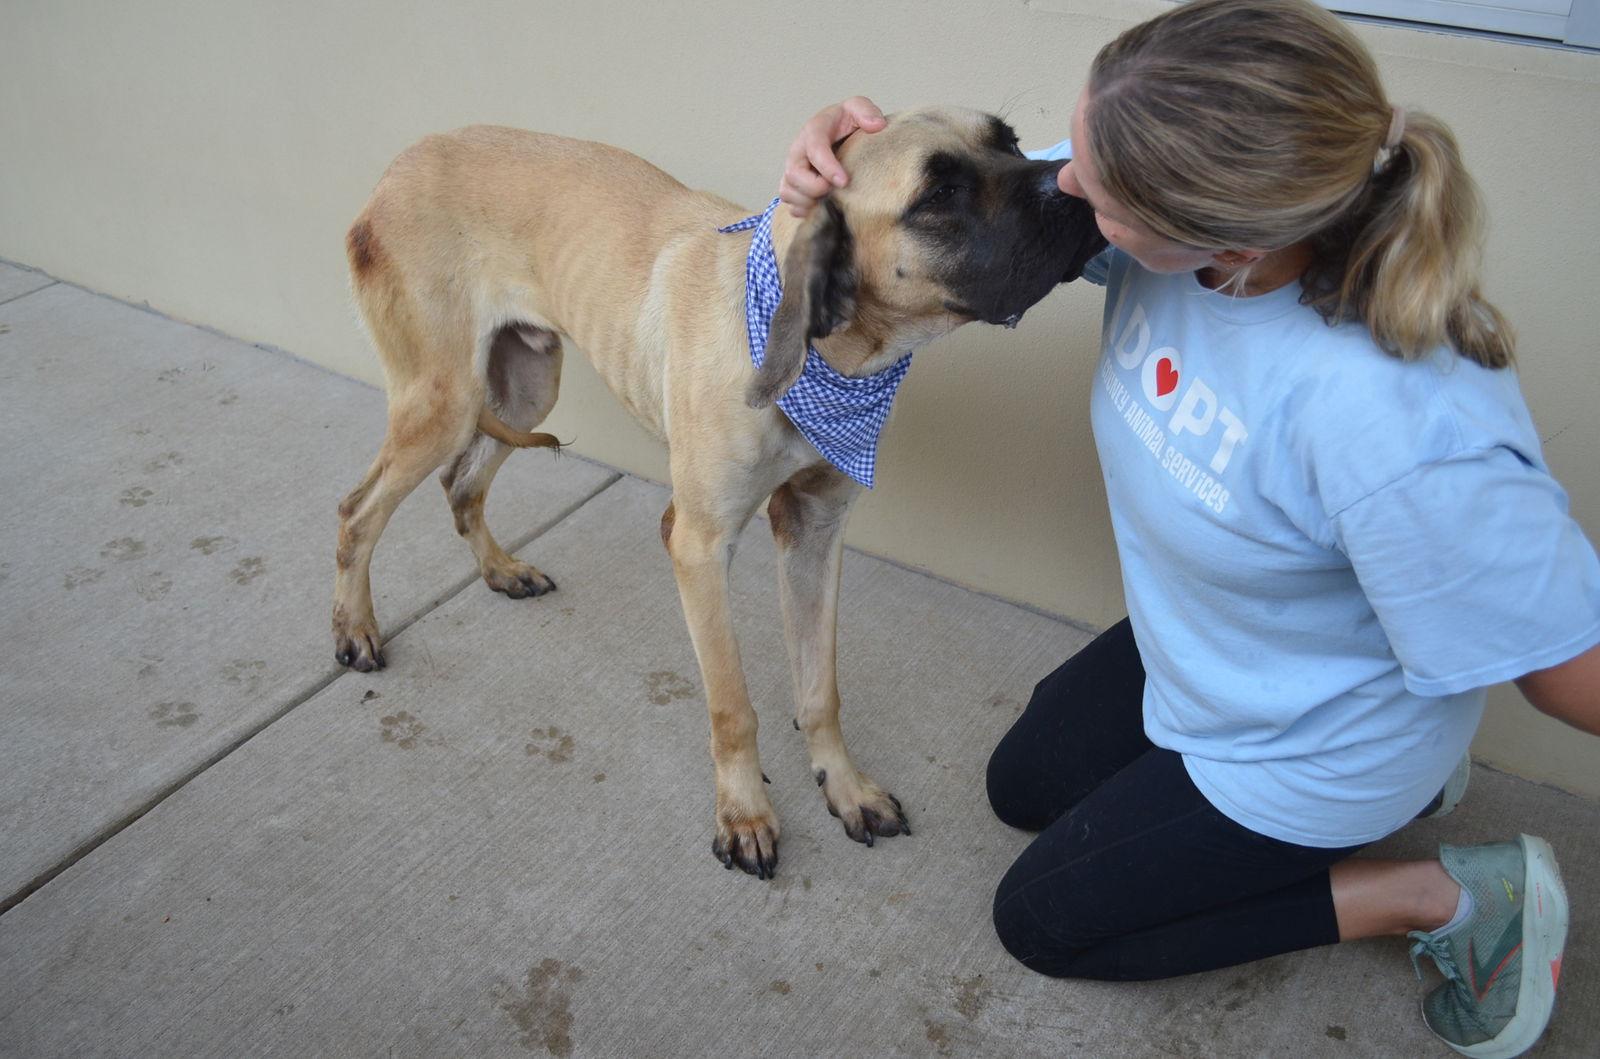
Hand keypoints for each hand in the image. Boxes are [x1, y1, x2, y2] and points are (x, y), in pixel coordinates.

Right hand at [778, 96, 886, 216]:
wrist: (838, 133)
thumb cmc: (846, 122)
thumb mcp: (858, 108)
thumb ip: (866, 110)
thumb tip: (876, 125)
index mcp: (814, 130)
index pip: (814, 149)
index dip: (827, 167)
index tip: (844, 181)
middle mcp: (798, 150)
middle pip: (793, 174)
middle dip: (814, 188)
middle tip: (835, 192)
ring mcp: (793, 169)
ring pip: (787, 191)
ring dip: (808, 201)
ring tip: (829, 200)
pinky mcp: (792, 185)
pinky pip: (790, 204)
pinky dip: (804, 210)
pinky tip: (822, 206)